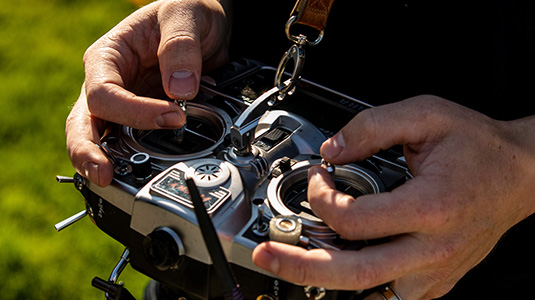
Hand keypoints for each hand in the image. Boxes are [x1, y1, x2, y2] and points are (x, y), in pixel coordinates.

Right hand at [66, 0, 229, 185]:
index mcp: (109, 57)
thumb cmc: (188, 11)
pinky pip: (131, 142)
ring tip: (115, 183)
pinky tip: (141, 172)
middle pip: (85, 123)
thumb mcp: (185, 15)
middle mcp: (110, 83)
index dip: (133, 111)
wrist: (206, 24)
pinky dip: (135, 158)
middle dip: (90, 150)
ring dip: (107, 161)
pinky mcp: (142, 119)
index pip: (104, 93)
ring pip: (102, 138)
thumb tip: (180, 90)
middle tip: (103, 174)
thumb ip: (181, 47)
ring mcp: (125, 104)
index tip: (171, 116)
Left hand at [253, 95, 534, 298]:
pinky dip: (357, 286)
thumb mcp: (425, 116)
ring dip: (324, 279)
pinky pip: (387, 296)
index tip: (318, 176)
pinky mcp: (436, 282)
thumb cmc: (479, 148)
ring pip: (367, 293)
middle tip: (265, 254)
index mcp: (430, 206)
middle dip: (299, 265)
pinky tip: (336, 268)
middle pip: (351, 272)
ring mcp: (434, 272)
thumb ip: (371, 127)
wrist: (521, 175)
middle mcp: (432, 248)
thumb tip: (331, 150)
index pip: (353, 218)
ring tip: (292, 262)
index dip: (320, 195)